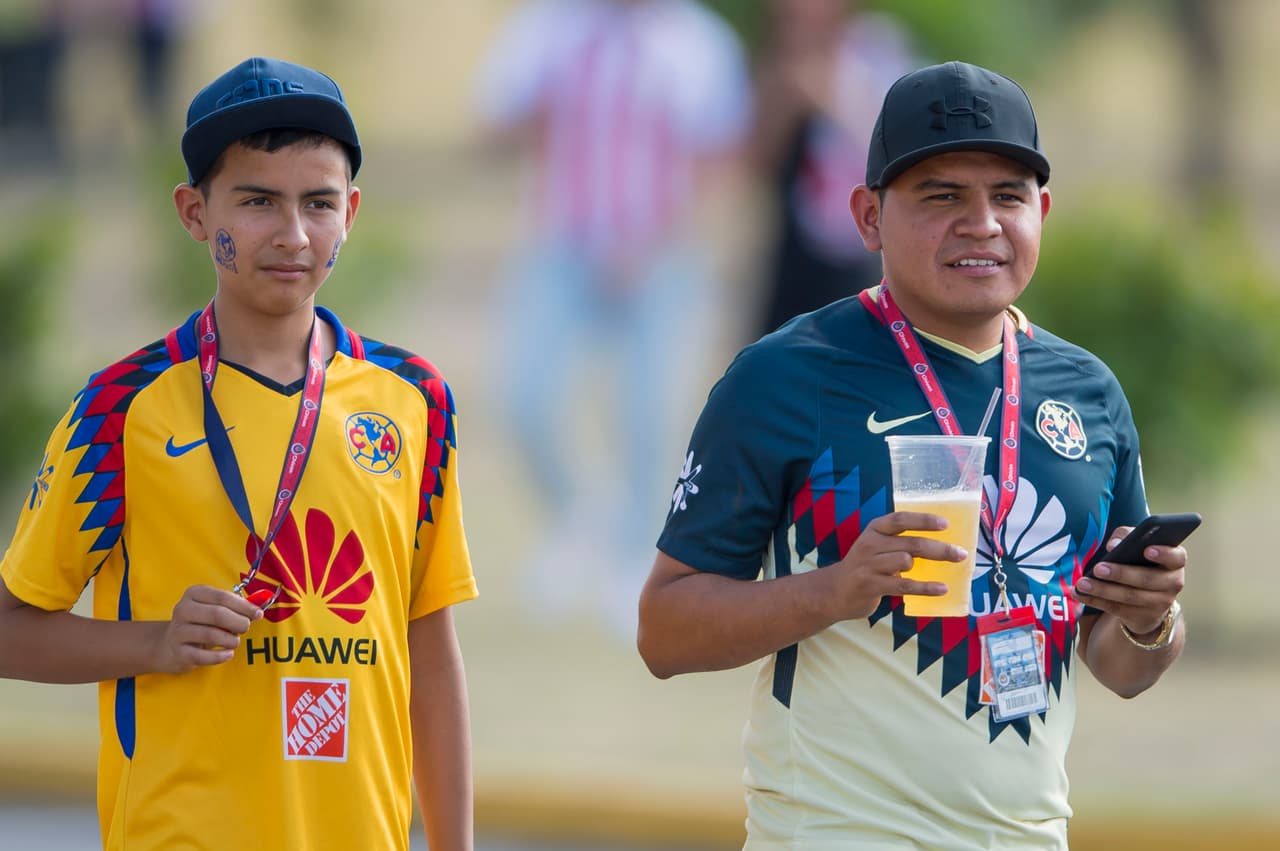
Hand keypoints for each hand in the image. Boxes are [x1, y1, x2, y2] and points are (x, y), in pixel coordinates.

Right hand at [154, 585, 262, 673]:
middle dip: (238, 622)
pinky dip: (220, 656)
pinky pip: (202, 656)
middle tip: (246, 628)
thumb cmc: (201, 624)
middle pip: (217, 614)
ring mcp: (178, 631)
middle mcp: (183, 609)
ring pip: (210, 634)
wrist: (169, 646)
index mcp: (194, 594)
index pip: (222, 597)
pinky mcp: (178, 652)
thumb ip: (236, 606)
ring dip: (230, 640)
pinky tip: (228, 653)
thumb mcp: (214, 609)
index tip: (258, 614)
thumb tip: (260, 606)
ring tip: (235, 641)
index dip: (244, 606)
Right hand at [826, 511, 965, 620]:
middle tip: (961, 554)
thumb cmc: (864, 568)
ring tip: (940, 577)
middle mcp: (870, 544)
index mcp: (874, 530)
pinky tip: (942, 589)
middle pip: (911, 543)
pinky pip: (904, 585)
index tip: (945, 524)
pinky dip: (926, 588)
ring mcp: (869, 565)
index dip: (923, 520)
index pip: (900, 519)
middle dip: (940, 549)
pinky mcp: (871, 585)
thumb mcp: (876, 547)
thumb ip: (899, 543)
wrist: (834, 592)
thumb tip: (939, 544)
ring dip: (927, 569)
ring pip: (907, 561)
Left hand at [1072, 527, 1186, 634]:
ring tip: (1082, 583)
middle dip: (1121, 573)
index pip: (1177, 557)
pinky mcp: (1142, 617)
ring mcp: (1159, 604)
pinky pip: (1116, 609)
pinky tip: (1079, 593)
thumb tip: (1114, 544)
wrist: (1148, 599)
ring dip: (1103, 590)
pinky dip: (1095, 600)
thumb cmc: (1141, 562)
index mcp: (1174, 562)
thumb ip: (1127, 537)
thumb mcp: (1138, 547)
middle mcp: (1172, 584)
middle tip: (1098, 568)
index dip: (1164, 553)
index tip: (1147, 549)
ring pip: (1130, 596)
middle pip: (1147, 579)